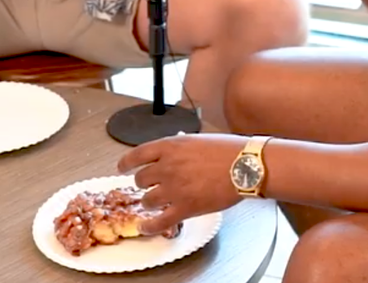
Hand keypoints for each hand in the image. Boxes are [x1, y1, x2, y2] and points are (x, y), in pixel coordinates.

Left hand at [117, 134, 248, 233]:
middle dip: (143, 184)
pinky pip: (159, 221)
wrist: (246, 165)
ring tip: (156, 203)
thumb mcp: (197, 140)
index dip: (126, 163)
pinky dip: (149, 226)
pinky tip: (146, 227)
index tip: (121, 168)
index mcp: (170, 146)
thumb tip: (169, 155)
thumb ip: (178, 148)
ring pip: (147, 200)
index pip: (137, 155)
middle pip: (140, 179)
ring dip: (149, 202)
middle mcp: (167, 166)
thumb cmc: (228, 150)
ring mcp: (175, 188)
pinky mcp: (185, 208)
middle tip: (151, 186)